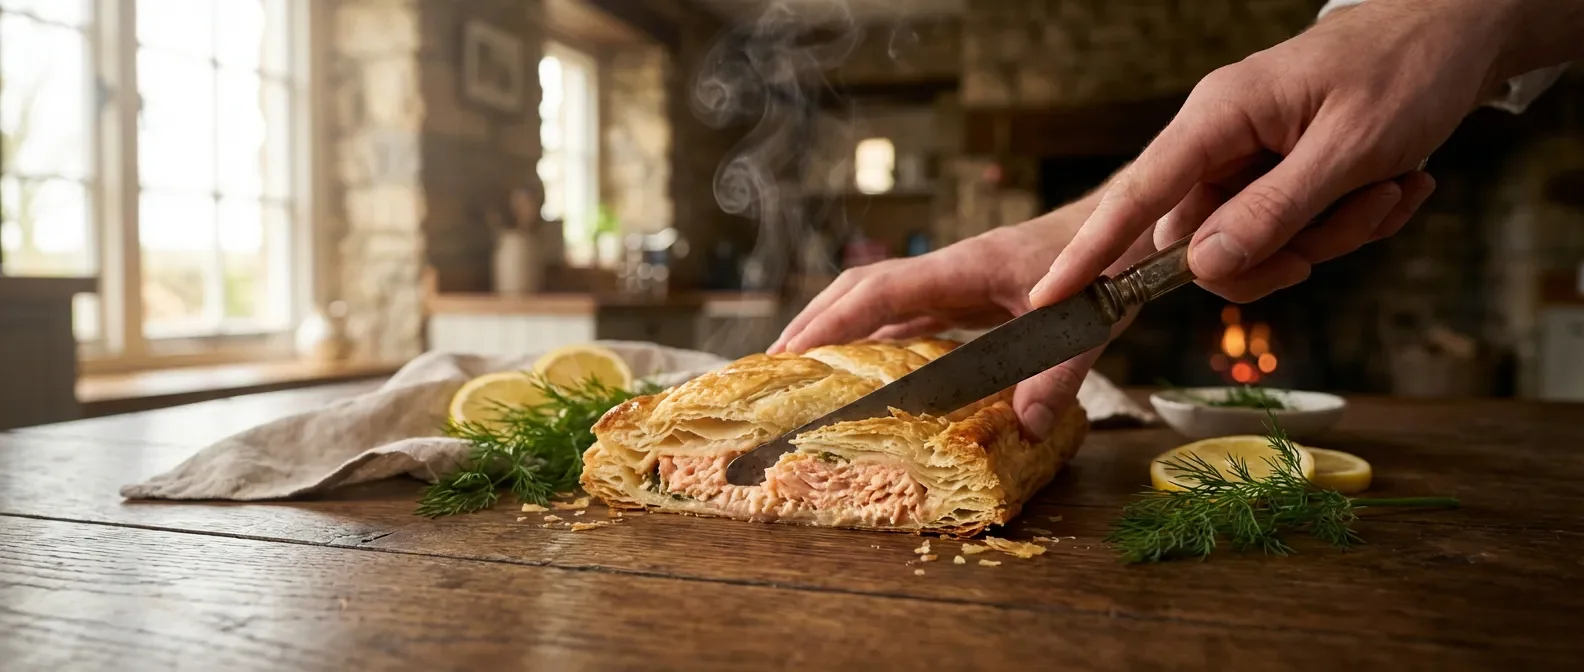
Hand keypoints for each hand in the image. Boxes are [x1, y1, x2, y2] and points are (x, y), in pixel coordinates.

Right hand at [769, 195, 1156, 438]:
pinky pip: (909, 314)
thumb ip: (1057, 373)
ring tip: (803, 365)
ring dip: (840, 326)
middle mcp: (952, 269)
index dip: (835, 319)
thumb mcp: (1089, 320)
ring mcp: (958, 281)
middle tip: (776, 363)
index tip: (794, 349)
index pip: (884, 290)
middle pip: (863, 287)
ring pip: (881, 298)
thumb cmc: (1108, 260)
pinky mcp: (969, 293)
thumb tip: (1025, 427)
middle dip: (816, 320)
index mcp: (968, 266)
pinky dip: (876, 337)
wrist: (1133, 223)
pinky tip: (863, 368)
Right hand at [1027, 0, 1516, 307]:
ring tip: (1395, 187)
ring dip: (1334, 235)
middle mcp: (1220, 140)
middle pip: (1208, 241)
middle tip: (1367, 213)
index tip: (1050, 298)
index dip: (1090, 252)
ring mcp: (1248, 160)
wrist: (1454, 36)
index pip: (1136, 195)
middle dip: (1291, 249)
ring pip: (1255, 245)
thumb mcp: (1350, 148)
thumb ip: (1273, 211)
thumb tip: (1202, 266)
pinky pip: (1289, 233)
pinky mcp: (1277, 176)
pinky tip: (1397, 184)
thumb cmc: (1404, 72)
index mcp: (1218, 117)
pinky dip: (1348, 224)